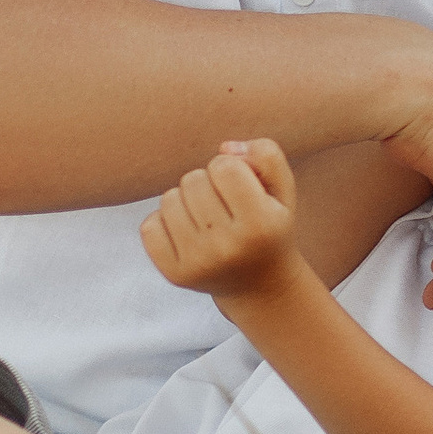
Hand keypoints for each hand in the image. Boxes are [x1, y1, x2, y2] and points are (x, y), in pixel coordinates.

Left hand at [141, 137, 302, 300]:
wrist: (261, 285)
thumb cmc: (269, 227)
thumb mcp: (283, 191)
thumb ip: (266, 156)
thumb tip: (225, 148)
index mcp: (261, 224)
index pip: (224, 166)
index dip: (231, 167)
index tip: (240, 186)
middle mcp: (229, 246)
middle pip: (193, 179)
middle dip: (207, 183)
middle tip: (223, 204)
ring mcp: (199, 263)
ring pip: (169, 198)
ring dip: (185, 200)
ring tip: (206, 217)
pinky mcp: (175, 274)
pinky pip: (149, 225)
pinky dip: (164, 222)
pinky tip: (187, 232)